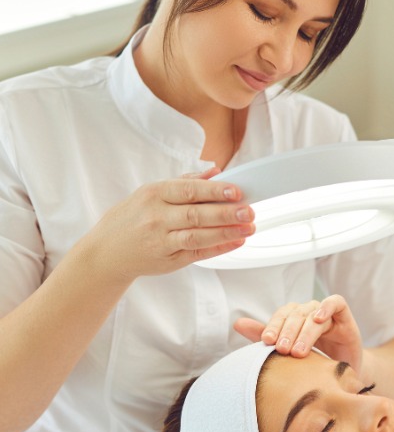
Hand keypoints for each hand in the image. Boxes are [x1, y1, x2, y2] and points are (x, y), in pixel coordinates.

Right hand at [83, 170, 254, 283]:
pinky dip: (218, 247)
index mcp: (154, 194)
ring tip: (248, 228)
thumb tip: (214, 171)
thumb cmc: (131, 218)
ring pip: (197, 236)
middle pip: (196, 214)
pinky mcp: (168, 260)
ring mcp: (162, 240)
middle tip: (249, 211)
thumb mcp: (150, 192)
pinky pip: (197, 253)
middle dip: (226, 213)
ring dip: (226, 232)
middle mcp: (157, 217)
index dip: (214, 191)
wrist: (106, 251)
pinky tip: (235, 241)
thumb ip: (184, 182)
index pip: (188, 190)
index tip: (236, 191)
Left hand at [234, 295, 362, 372]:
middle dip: (287, 332)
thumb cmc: (316, 362)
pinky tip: (318, 319)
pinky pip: (336, 302)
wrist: (347, 375)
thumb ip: (265, 336)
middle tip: (282, 350)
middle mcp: (309, 313)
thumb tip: (237, 323)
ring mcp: (328, 314)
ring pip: (313, 314)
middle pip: (295, 314)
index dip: (273, 326)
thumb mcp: (290, 353)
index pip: (281, 315)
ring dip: (304, 332)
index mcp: (294, 319)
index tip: (266, 342)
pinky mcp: (345, 317)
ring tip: (298, 352)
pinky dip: (326, 307)